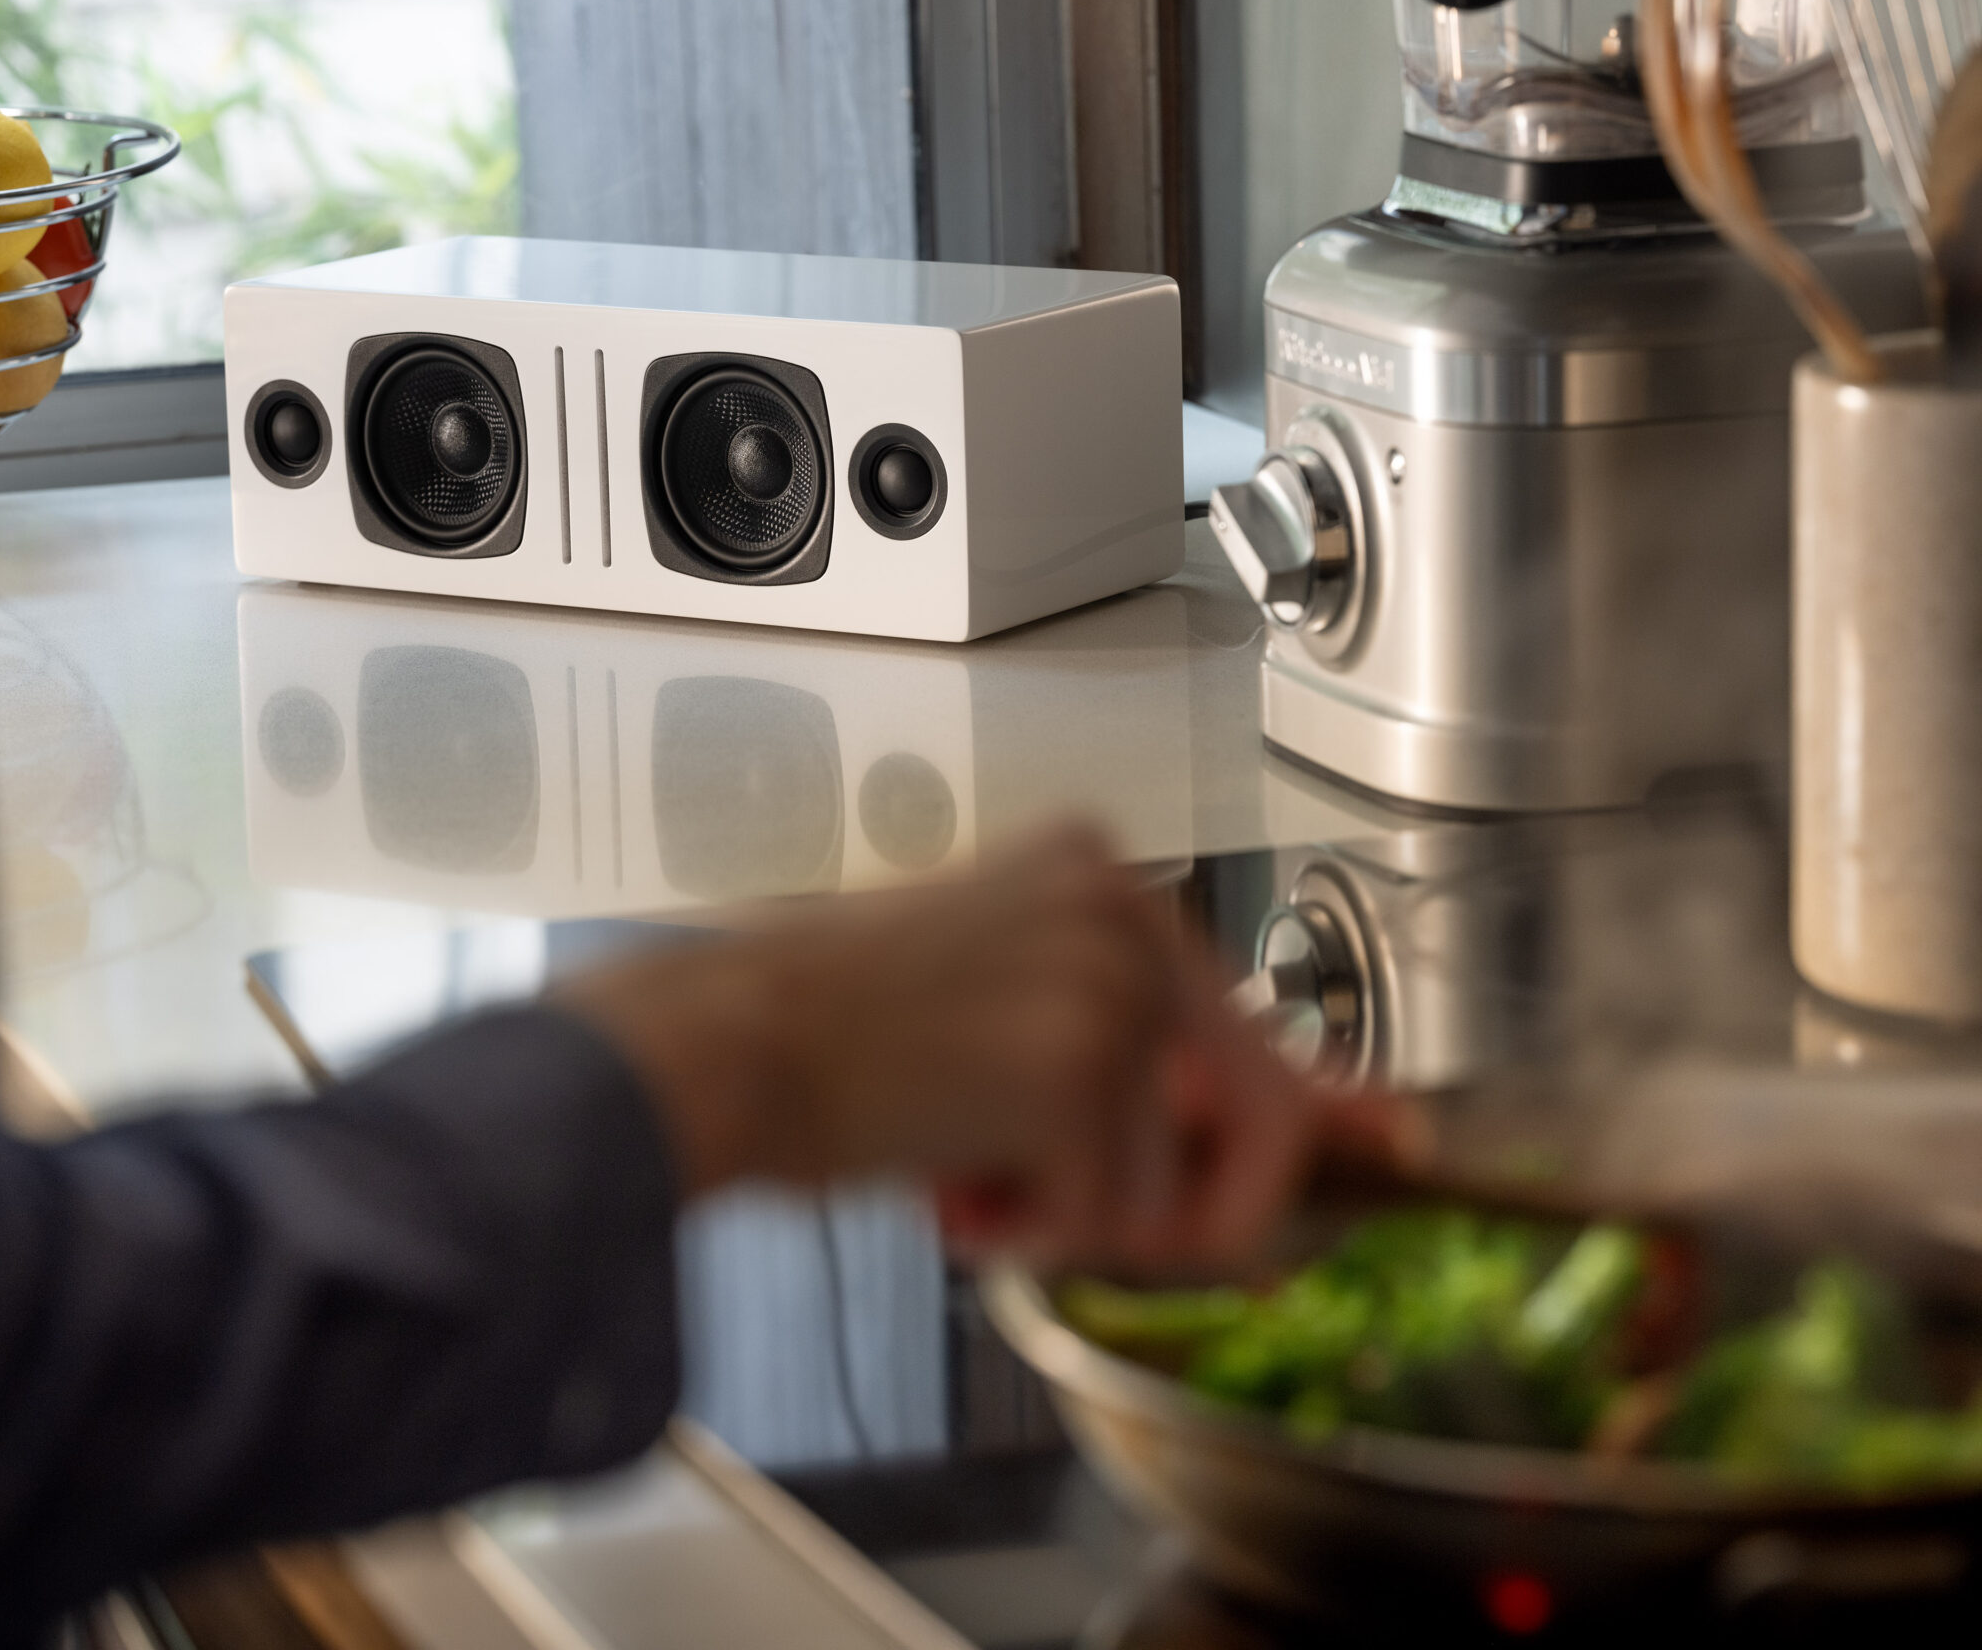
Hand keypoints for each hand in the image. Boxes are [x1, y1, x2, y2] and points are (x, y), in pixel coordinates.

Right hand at [555, 825, 1332, 1269]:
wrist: (718, 1048)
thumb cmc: (824, 1037)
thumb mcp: (995, 1006)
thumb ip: (1125, 1051)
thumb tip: (1279, 1121)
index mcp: (1092, 873)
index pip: (1243, 1005)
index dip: (1324, 1096)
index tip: (1386, 1138)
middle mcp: (1118, 909)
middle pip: (1260, 1103)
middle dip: (1206, 1208)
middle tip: (1108, 1228)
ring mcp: (1106, 982)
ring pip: (1168, 1184)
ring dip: (1067, 1214)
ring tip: (961, 1166)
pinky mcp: (1077, 1064)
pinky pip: (1102, 1214)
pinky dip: (1021, 1231)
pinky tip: (941, 1176)